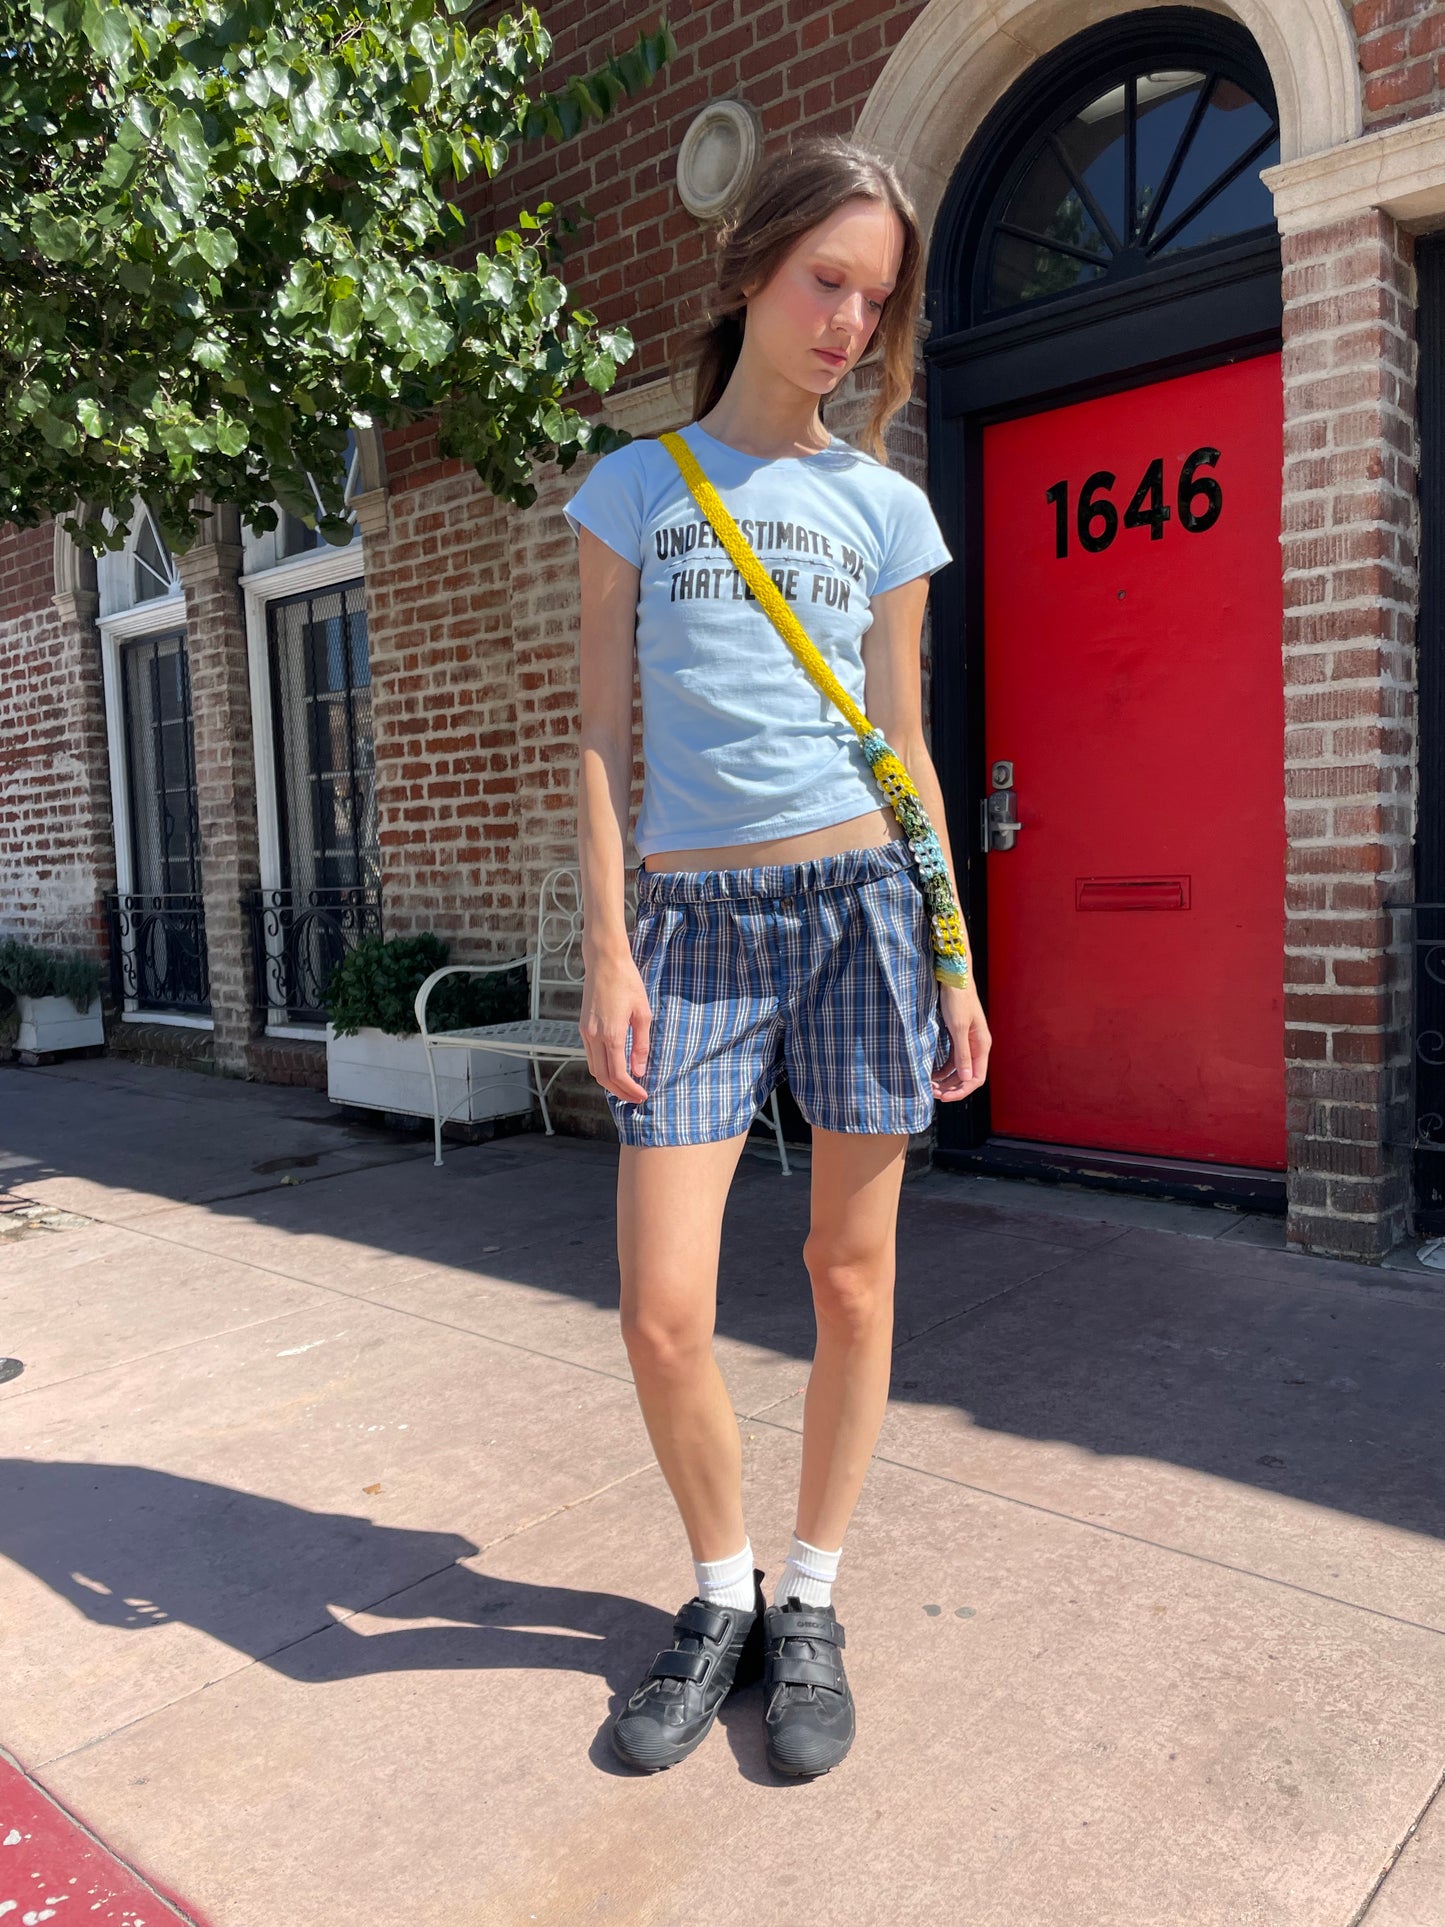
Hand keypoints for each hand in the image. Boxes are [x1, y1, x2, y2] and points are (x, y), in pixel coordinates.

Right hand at [580, 949, 651, 1102]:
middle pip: (603, 1077)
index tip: (643, 1095)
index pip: (618, 1074)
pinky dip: (602, 1068)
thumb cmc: (628, 983)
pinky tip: (615, 1068)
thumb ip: (641, 1044)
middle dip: (619, 1092)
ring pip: (594, 1068)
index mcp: (611, 1034)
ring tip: (627, 1087)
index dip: (630, 1089)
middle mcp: (594, 1036)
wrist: (605, 962)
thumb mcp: (643, 1013)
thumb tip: (639, 1070)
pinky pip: (591, 1056)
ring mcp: (586, 1032)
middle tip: (636, 1098)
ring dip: (609, 1082)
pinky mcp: (583, 1027)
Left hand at [931, 980, 989, 1100]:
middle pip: (967, 1076)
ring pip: (958, 1069)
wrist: (953, 977)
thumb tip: (965, 1078)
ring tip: (929, 1085)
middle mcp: (977, 1046)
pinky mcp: (957, 1036)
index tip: (944, 1096)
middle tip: (931, 1092)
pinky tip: (931, 1073)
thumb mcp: (958, 1027)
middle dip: (951, 1087)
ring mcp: (967, 1042)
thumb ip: (962, 1053)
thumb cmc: (957, 999)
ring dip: (945, 1079)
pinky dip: (942, 1068)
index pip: (976, 1078)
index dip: (962, 1090)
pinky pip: (951, 1059)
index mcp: (982, 1045)